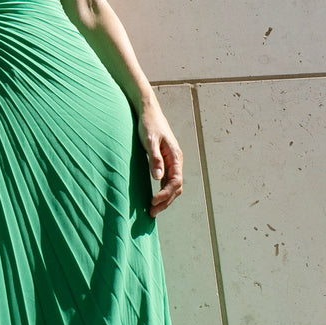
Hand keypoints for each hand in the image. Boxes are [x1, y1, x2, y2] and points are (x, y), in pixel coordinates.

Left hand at [138, 98, 182, 216]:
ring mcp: (172, 162)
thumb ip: (154, 159)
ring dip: (164, 199)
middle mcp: (176, 161)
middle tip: (151, 212)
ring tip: (152, 210)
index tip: (152, 202)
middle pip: (176, 187)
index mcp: (175, 156)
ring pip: (172, 186)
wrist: (149, 112)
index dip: (165, 194)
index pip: (175, 181)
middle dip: (165, 201)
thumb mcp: (149, 141)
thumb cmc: (149, 124)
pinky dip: (162, 191)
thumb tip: (158, 178)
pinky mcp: (165, 162)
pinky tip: (154, 198)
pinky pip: (167, 181)